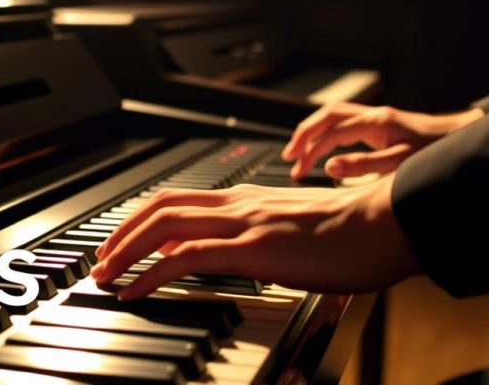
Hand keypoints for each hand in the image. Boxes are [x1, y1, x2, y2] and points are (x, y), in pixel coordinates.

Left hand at [89, 178, 420, 298]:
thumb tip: (238, 253)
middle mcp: (239, 204)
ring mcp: (244, 223)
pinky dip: (152, 273)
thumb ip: (262, 235)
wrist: (387, 223)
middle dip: (121, 233)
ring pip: (164, 225)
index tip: (123, 241)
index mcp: (248, 199)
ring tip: (106, 275)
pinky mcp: (254, 248)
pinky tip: (137, 290)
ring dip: (126, 250)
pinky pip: (186, 257)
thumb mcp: (296, 229)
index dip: (142, 219)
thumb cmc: (355, 232)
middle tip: (101, 260)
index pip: (179, 200)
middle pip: (159, 207)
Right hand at [282, 102, 483, 178]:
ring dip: (312, 130)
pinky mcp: (380, 123)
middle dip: (303, 135)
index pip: (330, 133)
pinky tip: (323, 145)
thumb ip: (364, 166)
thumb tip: (330, 167)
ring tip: (299, 150)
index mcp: (375, 123)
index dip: (310, 151)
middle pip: (325, 116)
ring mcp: (375, 116)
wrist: (462, 139)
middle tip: (289, 157)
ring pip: (332, 115)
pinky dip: (326, 131)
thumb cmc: (436, 154)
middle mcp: (372, 115)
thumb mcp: (400, 165)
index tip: (298, 170)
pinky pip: (342, 120)